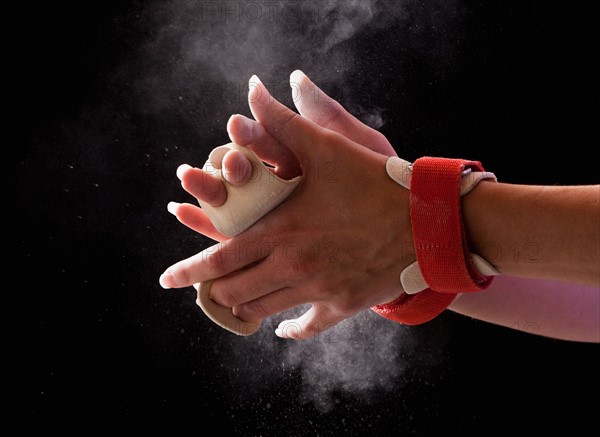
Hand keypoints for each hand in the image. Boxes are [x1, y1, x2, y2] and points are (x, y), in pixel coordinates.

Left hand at [160, 74, 413, 338]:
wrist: (428, 219)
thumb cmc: (374, 180)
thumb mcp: (327, 147)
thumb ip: (283, 123)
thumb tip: (253, 91)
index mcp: (281, 230)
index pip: (219, 257)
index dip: (188, 271)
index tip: (167, 280)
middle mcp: (294, 265)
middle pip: (235, 291)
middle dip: (214, 291)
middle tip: (207, 287)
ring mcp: (319, 290)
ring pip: (263, 310)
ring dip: (244, 307)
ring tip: (236, 301)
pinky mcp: (343, 304)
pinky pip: (307, 327)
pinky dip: (289, 329)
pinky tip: (281, 327)